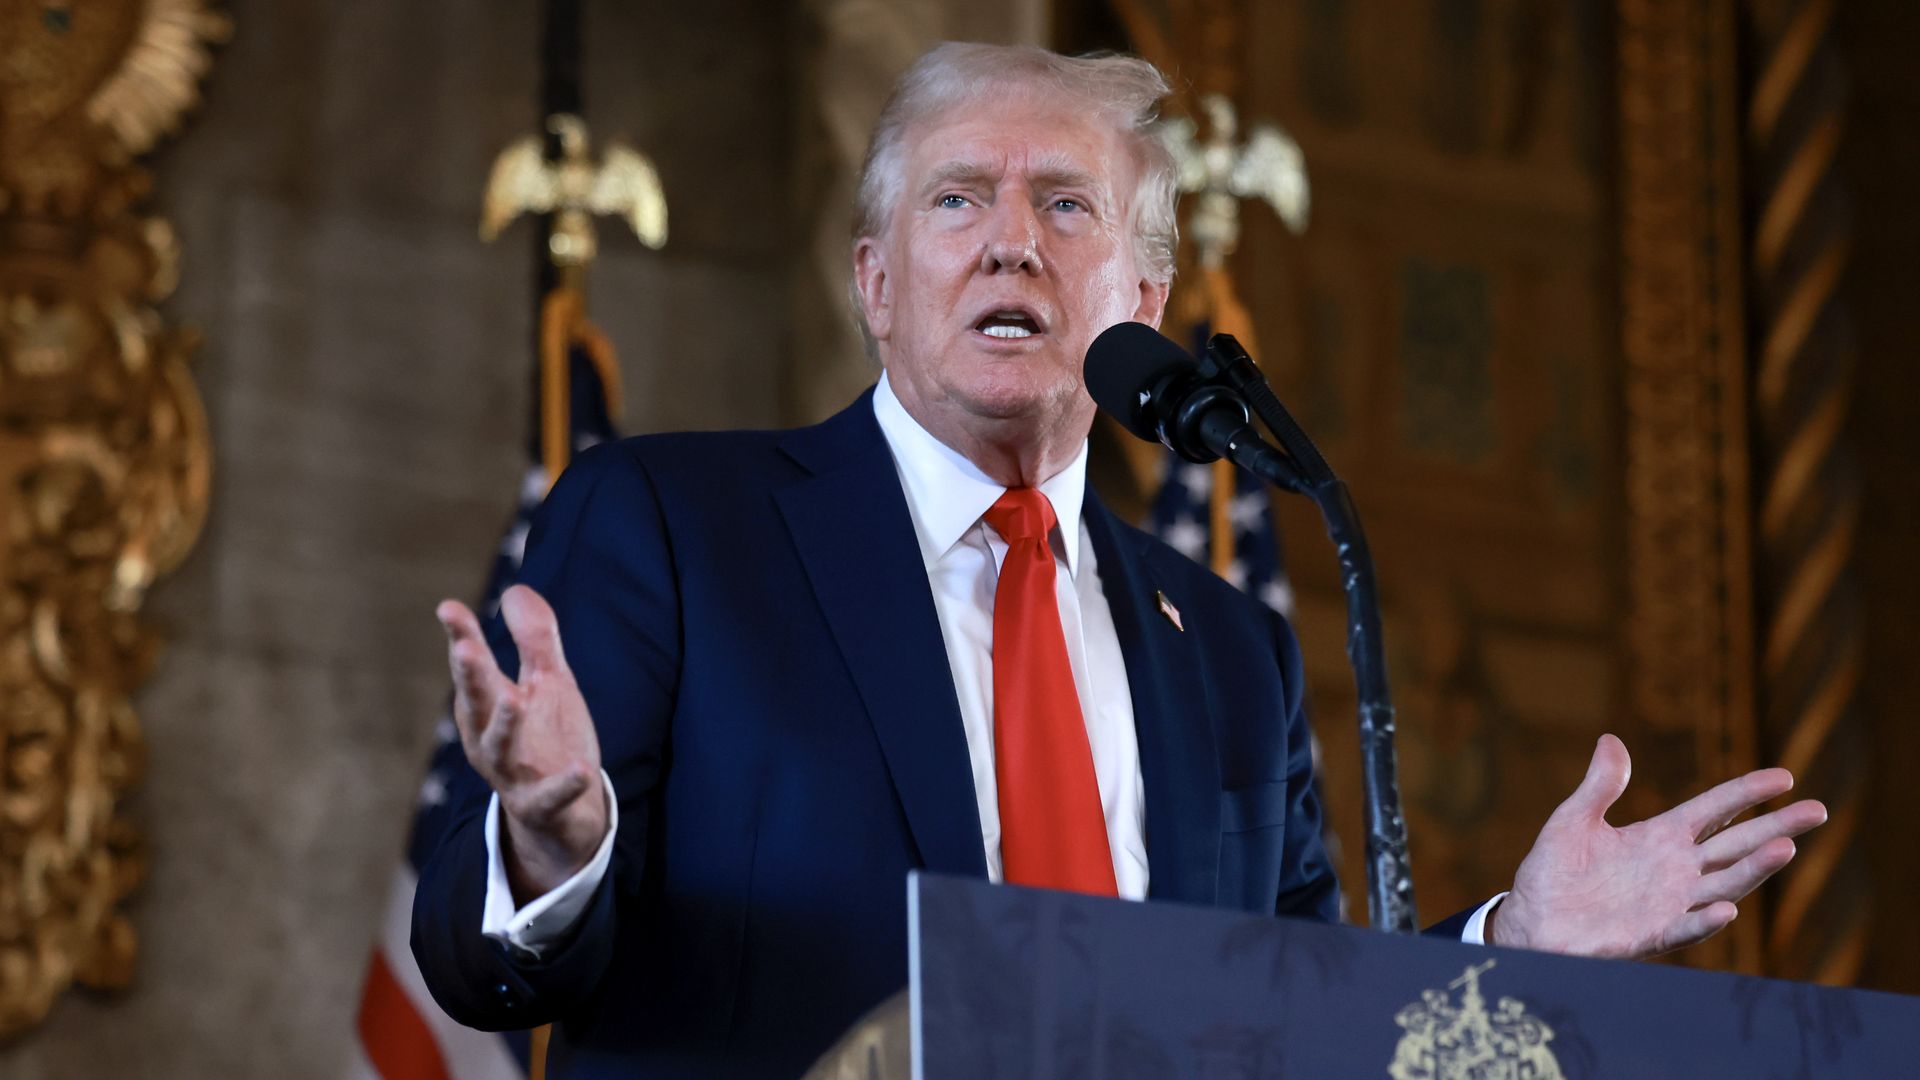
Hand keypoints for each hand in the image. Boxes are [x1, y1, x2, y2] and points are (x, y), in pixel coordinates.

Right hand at [438, 584, 607, 901]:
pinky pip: (551, 796)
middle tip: (465, 647)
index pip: (472, 667)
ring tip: (516, 699)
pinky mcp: (540, 805)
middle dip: (470, 677)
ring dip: (505, 725)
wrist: (564, 812)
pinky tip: (582, 770)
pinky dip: (565, 784)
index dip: (461, 637)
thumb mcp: (547, 682)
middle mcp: (489, 738)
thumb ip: (534, 639)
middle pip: (477, 703)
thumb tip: (515, 589)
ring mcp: (513, 774)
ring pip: (501, 749)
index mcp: (486, 706)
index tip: (449, 608)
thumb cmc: (547, 738)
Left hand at [1488, 734, 1826, 958]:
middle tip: (1817, 811)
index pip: (1714, 810)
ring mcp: (1669, 903)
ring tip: (1786, 848)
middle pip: (1735, 844)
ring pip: (1724, 884)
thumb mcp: (1574, 819)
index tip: (1785, 776)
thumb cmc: (1554, 871)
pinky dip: (1705, 921)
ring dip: (1754, 869)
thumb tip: (1611, 739)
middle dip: (1775, 828)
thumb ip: (1599, 785)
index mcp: (1661, 836)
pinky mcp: (1650, 934)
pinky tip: (1728, 909)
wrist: (1531, 919)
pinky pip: (1685, 928)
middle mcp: (1676, 869)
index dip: (1747, 793)